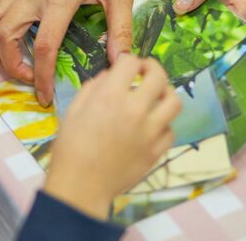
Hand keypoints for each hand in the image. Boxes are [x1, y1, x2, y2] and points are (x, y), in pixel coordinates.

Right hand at [43, 56, 180, 219]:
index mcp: (110, 96)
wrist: (81, 185)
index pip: (131, 63)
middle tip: (147, 72)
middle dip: (153, 69)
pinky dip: (163, 125)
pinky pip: (170, 131)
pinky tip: (152, 126)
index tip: (128, 66)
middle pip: (159, 77)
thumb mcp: (74, 110)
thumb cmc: (71, 148)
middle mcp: (134, 110)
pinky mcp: (156, 151)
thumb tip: (110, 75)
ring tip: (157, 97)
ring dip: (166, 94)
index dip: (130, 60)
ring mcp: (149, 131)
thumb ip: (94, 87)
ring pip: (174, 103)